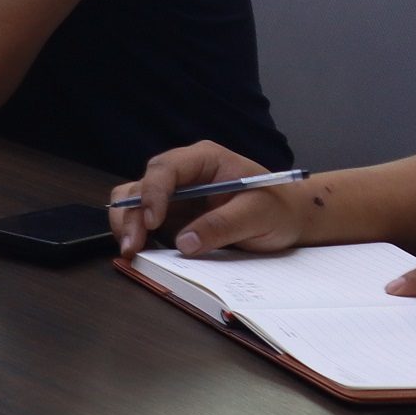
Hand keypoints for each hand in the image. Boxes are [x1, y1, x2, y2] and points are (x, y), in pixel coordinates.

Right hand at [116, 141, 310, 255]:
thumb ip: (223, 225)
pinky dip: (137, 237)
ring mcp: (174, 196)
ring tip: (132, 251)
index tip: (154, 222)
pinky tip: (142, 254)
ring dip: (127, 225)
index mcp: (203, 160)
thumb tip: (185, 243)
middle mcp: (182, 174)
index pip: (165, 169)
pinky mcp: (171, 217)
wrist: (288, 219)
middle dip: (132, 215)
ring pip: (133, 202)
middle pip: (140, 185)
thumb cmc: (278, 209)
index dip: (153, 193)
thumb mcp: (258, 214)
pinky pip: (143, 223)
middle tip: (132, 246)